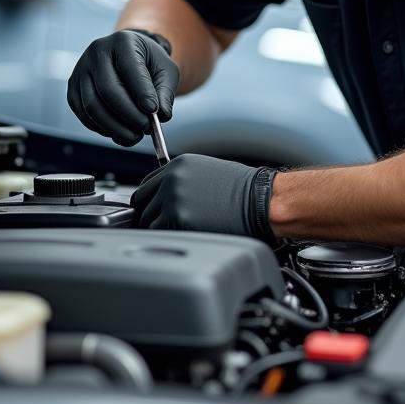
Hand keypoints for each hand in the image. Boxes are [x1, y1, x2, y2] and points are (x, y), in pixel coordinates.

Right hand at [67, 29, 178, 145]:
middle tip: (145, 128)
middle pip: (108, 91)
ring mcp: (80, 71)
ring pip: (92, 107)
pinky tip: (119, 131)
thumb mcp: (165, 69)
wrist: (127, 55)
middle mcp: (96, 53)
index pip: (129, 69)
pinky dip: (102, 129)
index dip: (141, 93)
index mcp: (122, 42)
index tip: (154, 112)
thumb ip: (165, 91)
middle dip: (129, 115)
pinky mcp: (73, 89)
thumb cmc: (148, 62)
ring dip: (115, 128)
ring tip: (135, 136)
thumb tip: (162, 115)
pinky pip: (84, 115)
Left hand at [130, 153, 278, 241]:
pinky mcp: (178, 221)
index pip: (146, 184)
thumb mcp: (207, 172)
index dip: (150, 200)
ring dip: (160, 228)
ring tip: (181, 229)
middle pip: (142, 203)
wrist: (262, 201)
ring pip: (147, 221)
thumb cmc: (244, 190)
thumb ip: (181, 181)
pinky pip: (159, 234)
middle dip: (151, 214)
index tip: (155, 208)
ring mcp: (173, 200)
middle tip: (168, 223)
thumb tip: (164, 197)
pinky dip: (168, 238)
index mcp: (178, 165)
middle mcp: (171, 180)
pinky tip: (185, 235)